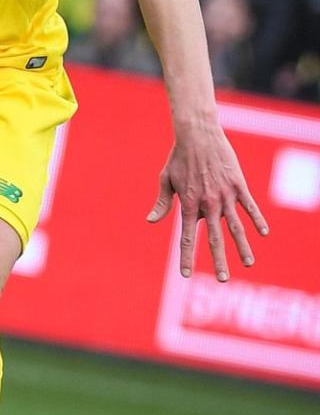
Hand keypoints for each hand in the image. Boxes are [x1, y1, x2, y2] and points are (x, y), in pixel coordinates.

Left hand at [147, 123, 268, 280]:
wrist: (197, 134)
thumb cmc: (179, 158)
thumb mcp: (166, 180)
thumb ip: (162, 203)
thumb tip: (151, 221)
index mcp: (188, 205)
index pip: (187, 237)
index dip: (186, 257)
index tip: (185, 275)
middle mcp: (208, 204)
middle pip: (214, 239)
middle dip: (219, 261)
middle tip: (224, 280)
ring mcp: (225, 195)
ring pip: (235, 227)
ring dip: (242, 247)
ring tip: (248, 264)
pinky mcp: (238, 185)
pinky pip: (249, 206)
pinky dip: (257, 220)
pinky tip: (263, 233)